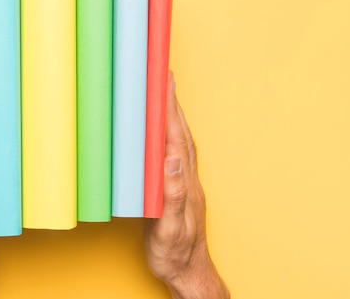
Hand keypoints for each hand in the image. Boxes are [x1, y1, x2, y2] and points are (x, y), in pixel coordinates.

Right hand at [145, 73, 228, 298]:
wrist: (188, 273)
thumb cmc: (176, 253)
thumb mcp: (169, 228)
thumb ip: (173, 195)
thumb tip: (174, 159)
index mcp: (184, 182)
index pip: (175, 138)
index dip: (169, 109)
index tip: (164, 82)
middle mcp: (187, 178)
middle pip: (180, 133)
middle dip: (172, 102)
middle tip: (164, 77)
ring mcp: (185, 183)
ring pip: (179, 141)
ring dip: (172, 115)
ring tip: (165, 95)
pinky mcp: (178, 189)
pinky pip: (174, 152)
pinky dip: (169, 134)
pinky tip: (162, 132)